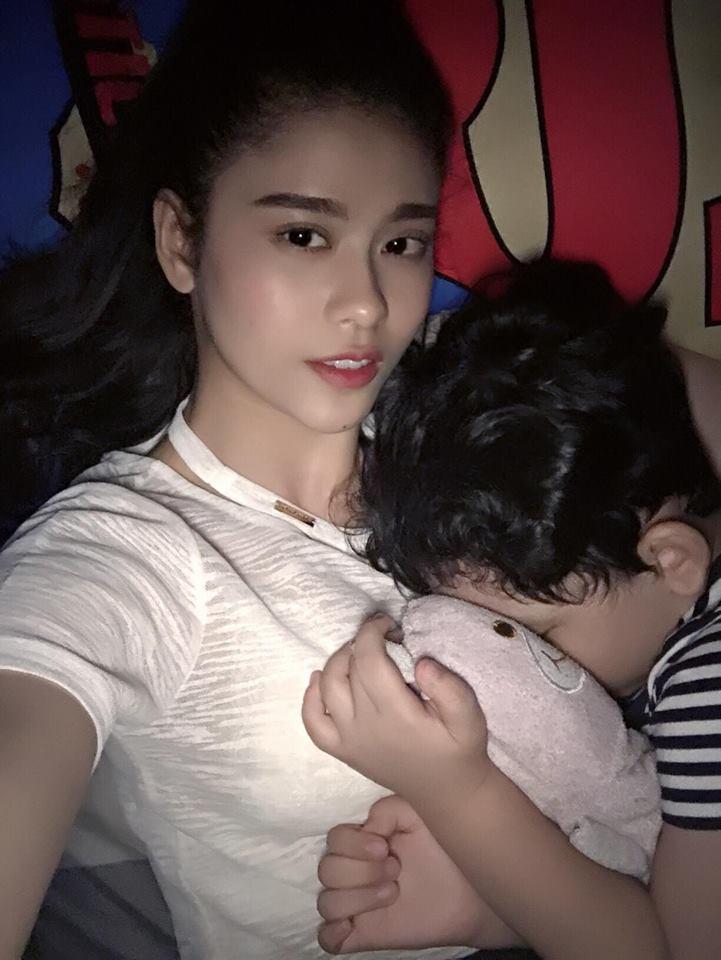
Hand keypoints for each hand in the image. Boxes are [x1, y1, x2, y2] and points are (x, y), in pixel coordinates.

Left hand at [302, 613, 490, 806]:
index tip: (388, 623)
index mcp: (397, 715)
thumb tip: (421, 662)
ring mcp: (349, 740)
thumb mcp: (470, 717)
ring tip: (358, 652)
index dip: (372, 632)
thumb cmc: (458, 748)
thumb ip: (450, 688)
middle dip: (362, 641)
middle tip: (383, 636)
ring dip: (337, 661)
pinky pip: (313, 722)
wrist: (445, 791)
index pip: (370, 660)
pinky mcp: (343, 750)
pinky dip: (311, 697)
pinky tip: (321, 679)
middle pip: (349, 669)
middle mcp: (366, 727)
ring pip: (327, 688)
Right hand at [317, 794, 521, 953]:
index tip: (384, 847)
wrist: (473, 888)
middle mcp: (356, 870)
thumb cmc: (446, 845)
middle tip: (395, 869)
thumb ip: (386, 810)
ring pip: (326, 903)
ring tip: (392, 893)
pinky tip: (352, 926)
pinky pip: (327, 939)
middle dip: (360, 871)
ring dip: (356, 898)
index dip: (352, 845)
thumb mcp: (418, 812)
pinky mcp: (366, 933)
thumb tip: (366, 828)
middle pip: (327, 870)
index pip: (334, 839)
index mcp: (364, 840)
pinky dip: (331, 934)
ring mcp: (359, 904)